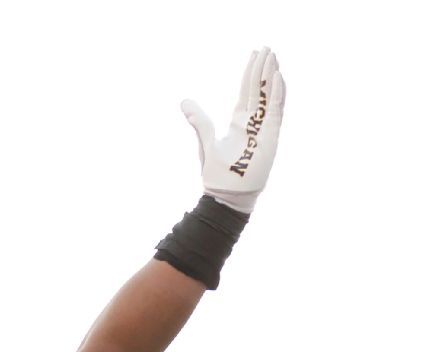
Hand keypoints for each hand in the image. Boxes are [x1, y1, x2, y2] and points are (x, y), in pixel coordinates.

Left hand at [181, 47, 285, 213]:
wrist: (226, 194)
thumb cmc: (217, 173)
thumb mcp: (206, 141)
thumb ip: (199, 120)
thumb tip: (184, 102)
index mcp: (240, 122)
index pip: (248, 91)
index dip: (251, 72)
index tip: (256, 54)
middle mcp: (254, 123)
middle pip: (260, 89)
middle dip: (264, 68)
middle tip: (268, 47)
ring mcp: (264, 129)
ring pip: (270, 96)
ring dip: (272, 76)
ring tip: (274, 56)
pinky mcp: (270, 138)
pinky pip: (275, 112)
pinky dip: (278, 94)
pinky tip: (278, 77)